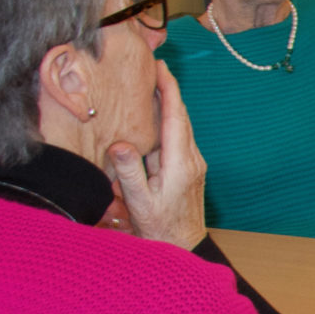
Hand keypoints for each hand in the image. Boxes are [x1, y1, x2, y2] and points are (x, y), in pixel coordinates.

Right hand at [106, 63, 207, 249]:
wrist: (185, 246)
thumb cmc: (159, 227)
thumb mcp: (138, 202)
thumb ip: (129, 172)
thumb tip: (120, 144)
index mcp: (180, 163)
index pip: (174, 117)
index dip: (168, 90)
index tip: (161, 68)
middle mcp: (191, 159)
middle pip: (181, 116)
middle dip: (170, 90)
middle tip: (156, 67)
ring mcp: (194, 164)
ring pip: (182, 126)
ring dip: (171, 104)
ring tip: (156, 83)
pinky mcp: (191, 169)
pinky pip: (181, 137)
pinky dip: (170, 120)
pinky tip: (158, 116)